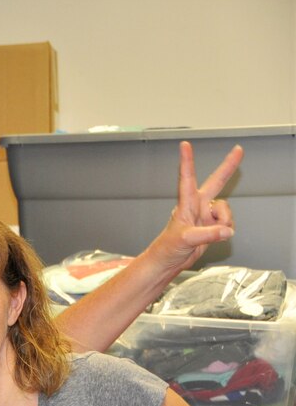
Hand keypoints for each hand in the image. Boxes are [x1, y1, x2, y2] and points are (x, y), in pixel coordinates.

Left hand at [144, 141, 242, 274]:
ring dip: (225, 222)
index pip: (186, 178)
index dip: (187, 161)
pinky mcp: (212, 225)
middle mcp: (197, 206)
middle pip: (216, 182)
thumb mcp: (186, 240)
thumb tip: (226, 230)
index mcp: (186, 204)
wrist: (169, 261)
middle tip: (238, 150)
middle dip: (228, 167)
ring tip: (212, 233)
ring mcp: (205, 215)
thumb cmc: (167, 248)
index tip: (185, 145)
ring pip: (227, 211)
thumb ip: (207, 234)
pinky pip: (228, 224)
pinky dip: (225, 231)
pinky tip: (215, 236)